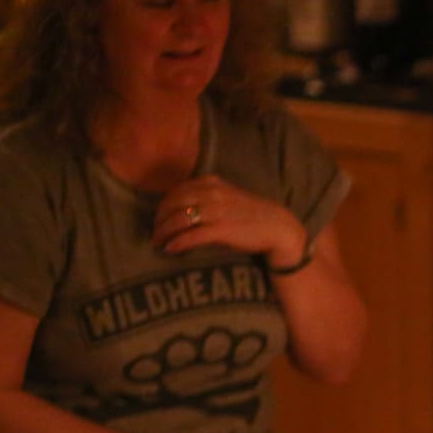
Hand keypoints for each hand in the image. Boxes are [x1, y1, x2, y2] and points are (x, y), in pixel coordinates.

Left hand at [154, 175, 303, 265]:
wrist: (277, 227)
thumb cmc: (252, 215)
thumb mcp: (228, 196)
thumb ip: (207, 196)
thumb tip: (184, 208)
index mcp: (211, 183)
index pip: (176, 191)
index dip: (163, 206)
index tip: (158, 219)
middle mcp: (210, 194)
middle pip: (172, 204)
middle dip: (159, 220)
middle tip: (155, 233)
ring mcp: (215, 212)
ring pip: (178, 220)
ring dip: (163, 232)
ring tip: (158, 243)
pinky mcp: (220, 230)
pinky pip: (191, 236)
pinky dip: (177, 243)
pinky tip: (170, 249)